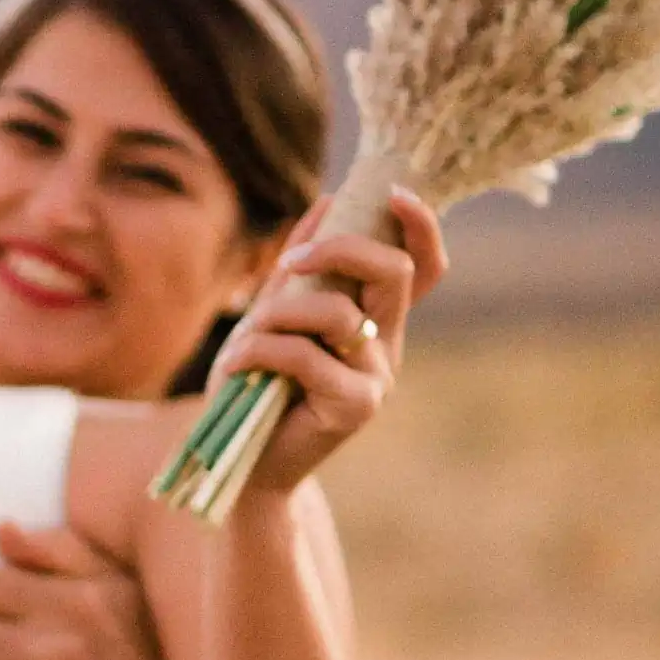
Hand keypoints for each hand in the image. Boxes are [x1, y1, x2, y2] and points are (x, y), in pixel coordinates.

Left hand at [214, 189, 447, 498]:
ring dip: (279, 314)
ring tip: (242, 337)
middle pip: (395, 272)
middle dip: (342, 248)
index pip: (423, 268)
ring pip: (340, 313)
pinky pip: (307, 356)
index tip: (392, 193)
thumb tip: (327, 201)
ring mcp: (376, 378)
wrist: (244, 466)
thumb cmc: (257, 388)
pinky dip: (261, 350)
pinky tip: (235, 365)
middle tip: (293, 262)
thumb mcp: (272, 317)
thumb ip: (300, 268)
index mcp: (376, 320)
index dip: (421, 227)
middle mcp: (386, 346)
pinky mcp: (354, 408)